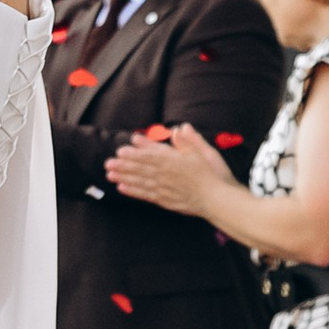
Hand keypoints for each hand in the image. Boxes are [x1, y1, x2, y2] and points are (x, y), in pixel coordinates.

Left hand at [107, 122, 232, 214]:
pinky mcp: (165, 200)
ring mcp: (164, 188)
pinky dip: (133, 191)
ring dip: (124, 177)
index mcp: (175, 160)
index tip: (127, 144)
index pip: (154, 152)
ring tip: (109, 173)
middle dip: (124, 164)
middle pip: (142, 167)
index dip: (139, 148)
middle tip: (109, 162)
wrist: (219, 200)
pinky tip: (121, 188)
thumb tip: (180, 127)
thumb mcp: (205, 153)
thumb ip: (191, 140)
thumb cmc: (214, 175)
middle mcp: (166, 174)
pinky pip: (146, 195)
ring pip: (140, 181)